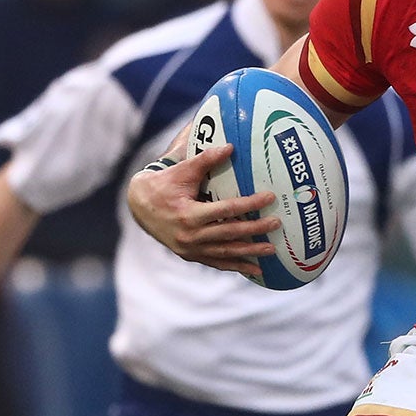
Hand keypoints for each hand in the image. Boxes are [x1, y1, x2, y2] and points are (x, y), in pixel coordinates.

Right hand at [127, 144, 281, 278]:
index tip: (269, 198)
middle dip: (255, 229)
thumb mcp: (182, 170)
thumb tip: (230, 146)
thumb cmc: (163, 184)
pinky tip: (254, 268)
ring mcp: (190, 249)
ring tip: (271, 250)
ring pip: (225, 252)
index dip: (249, 204)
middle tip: (277, 224)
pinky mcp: (190, 256)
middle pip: (230, 233)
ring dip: (250, 252)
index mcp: (189, 214)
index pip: (226, 209)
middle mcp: (190, 236)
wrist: (139, 206)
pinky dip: (235, 265)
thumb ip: (206, 159)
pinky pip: (216, 263)